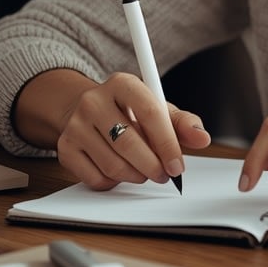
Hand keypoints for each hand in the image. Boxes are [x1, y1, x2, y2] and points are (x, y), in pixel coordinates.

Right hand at [46, 71, 210, 189]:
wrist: (89, 111)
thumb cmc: (130, 112)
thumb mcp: (159, 110)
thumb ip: (183, 123)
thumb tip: (202, 138)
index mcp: (122, 83)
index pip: (149, 113)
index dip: (167, 144)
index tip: (178, 166)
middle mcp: (94, 100)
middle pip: (129, 143)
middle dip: (153, 166)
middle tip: (164, 175)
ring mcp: (76, 125)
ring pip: (113, 165)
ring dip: (136, 176)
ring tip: (144, 171)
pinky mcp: (65, 148)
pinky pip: (96, 178)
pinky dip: (114, 182)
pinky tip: (120, 171)